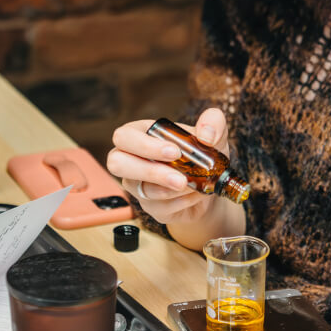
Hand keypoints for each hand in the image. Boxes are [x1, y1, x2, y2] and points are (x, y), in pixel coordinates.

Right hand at [107, 108, 229, 225]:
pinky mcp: (151, 207)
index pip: (124, 137)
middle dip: (149, 170)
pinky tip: (196, 194)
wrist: (213, 184)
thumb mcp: (214, 133)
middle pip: (117, 164)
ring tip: (195, 185)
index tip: (175, 151)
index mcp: (141, 135)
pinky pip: (160, 207)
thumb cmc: (204, 154)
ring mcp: (139, 186)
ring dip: (172, 189)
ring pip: (143, 190)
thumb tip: (207, 136)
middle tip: (179, 176)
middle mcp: (133, 160)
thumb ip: (213, 122)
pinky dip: (182, 201)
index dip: (143, 145)